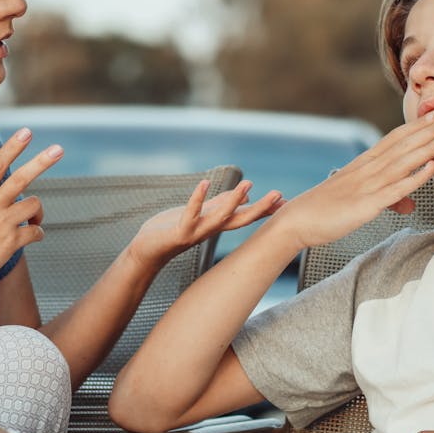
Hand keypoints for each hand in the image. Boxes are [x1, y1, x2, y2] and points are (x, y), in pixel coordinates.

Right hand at [0, 129, 63, 300]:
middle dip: (42, 162)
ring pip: (33, 205)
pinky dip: (38, 232)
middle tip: (59, 149)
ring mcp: (1, 224)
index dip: (12, 147)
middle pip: (21, 178)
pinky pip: (35, 232)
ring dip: (37, 210)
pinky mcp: (10, 243)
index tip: (27, 132)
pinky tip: (33, 234)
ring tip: (33, 217)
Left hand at [126, 179, 282, 269]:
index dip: (264, 209)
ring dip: (233, 201)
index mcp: (216, 224)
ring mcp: (196, 232)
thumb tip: (244, 196)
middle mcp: (210, 230)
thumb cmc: (173, 229)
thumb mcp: (201, 213)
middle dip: (260, 208)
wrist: (148, 249)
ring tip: (247, 184)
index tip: (285, 201)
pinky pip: (190, 213)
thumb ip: (220, 204)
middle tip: (279, 195)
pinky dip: (197, 199)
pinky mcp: (179, 232)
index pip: (245, 216)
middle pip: (240, 219)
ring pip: (219, 217)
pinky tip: (204, 183)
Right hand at [269, 110, 433, 249]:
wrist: (296, 220)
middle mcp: (366, 170)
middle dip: (427, 130)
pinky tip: (433, 167)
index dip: (415, 126)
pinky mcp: (366, 204)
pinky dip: (415, 178)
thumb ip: (388, 200)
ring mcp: (366, 185)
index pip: (393, 140)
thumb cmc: (324, 211)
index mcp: (362, 165)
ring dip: (427, 147)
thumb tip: (410, 206)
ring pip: (402, 162)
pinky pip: (395, 189)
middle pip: (402, 145)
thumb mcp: (359, 201)